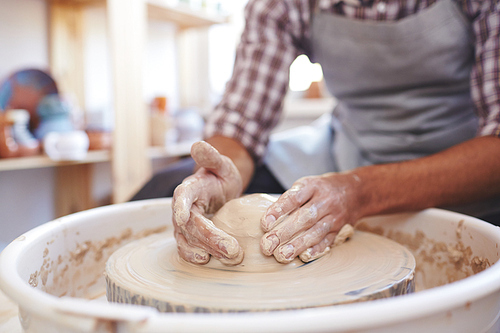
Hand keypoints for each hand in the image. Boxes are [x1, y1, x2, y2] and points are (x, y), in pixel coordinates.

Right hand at [172, 141, 243, 264]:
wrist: (219, 189)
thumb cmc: (219, 176)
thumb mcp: (221, 164)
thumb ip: (211, 157)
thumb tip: (198, 144)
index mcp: (189, 188)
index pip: (181, 197)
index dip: (180, 206)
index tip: (182, 217)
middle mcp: (181, 208)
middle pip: (190, 225)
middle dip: (210, 238)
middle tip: (232, 249)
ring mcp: (183, 225)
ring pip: (188, 240)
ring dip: (206, 250)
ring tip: (228, 257)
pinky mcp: (189, 237)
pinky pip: (187, 248)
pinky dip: (194, 256)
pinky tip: (208, 261)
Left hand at [260, 172, 360, 262]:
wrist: (354, 191)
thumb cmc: (320, 190)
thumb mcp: (306, 185)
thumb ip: (290, 200)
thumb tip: (268, 220)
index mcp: (312, 186)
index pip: (294, 198)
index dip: (279, 210)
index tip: (265, 223)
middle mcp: (325, 201)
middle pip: (304, 217)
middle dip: (284, 233)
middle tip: (267, 245)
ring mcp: (334, 216)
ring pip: (316, 232)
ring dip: (298, 245)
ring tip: (282, 255)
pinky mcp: (339, 229)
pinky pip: (328, 240)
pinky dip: (316, 249)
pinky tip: (304, 257)